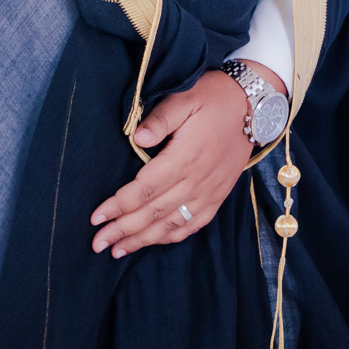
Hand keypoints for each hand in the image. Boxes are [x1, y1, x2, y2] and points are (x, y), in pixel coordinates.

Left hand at [89, 66, 258, 256]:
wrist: (252, 106)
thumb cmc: (214, 98)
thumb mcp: (185, 97)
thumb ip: (160, 118)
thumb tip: (137, 137)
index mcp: (185, 157)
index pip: (145, 190)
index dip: (119, 206)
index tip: (96, 218)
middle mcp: (197, 181)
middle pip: (153, 213)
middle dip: (123, 230)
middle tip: (97, 243)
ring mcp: (209, 192)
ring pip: (171, 225)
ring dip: (143, 240)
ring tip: (118, 250)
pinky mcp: (218, 196)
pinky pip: (193, 225)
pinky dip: (171, 237)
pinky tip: (153, 242)